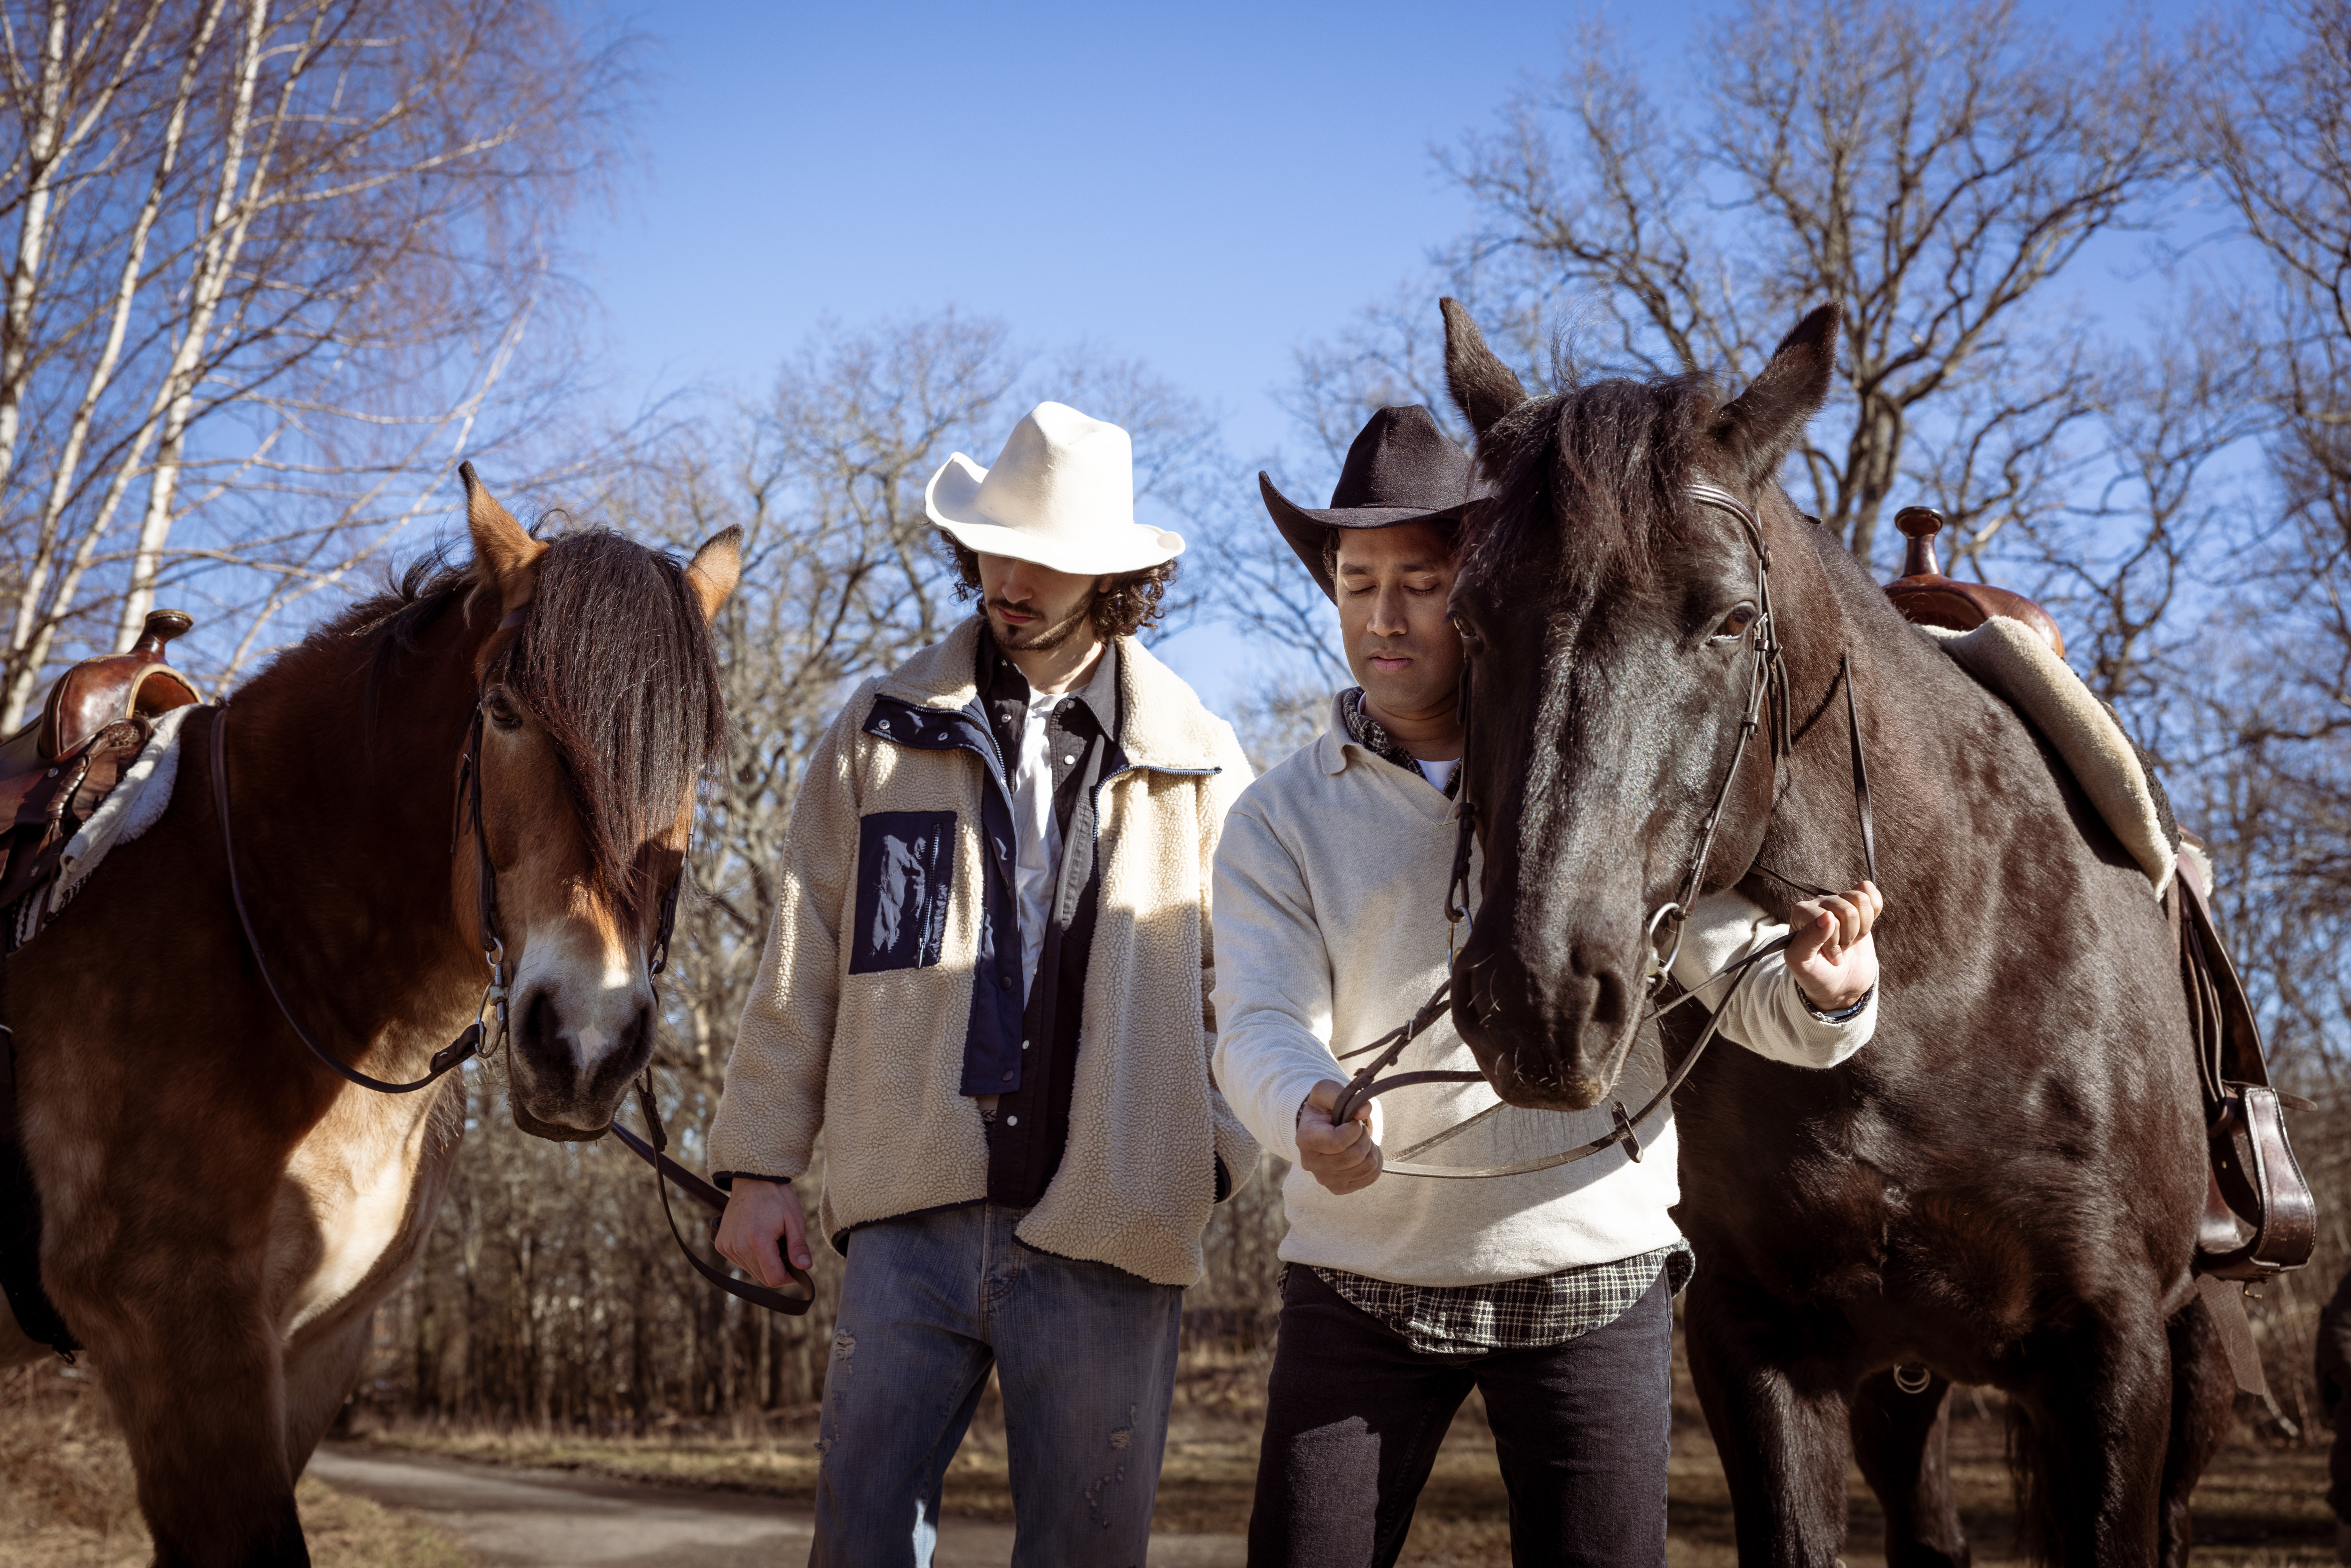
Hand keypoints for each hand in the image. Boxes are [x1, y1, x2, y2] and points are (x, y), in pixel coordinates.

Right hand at [715, 1177, 809, 1287]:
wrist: (752, 1180)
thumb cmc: (776, 1197)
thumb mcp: (794, 1219)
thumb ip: (798, 1247)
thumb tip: (805, 1268)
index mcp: (758, 1241)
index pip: (774, 1279)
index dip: (788, 1277)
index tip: (795, 1267)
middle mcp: (739, 1247)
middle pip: (762, 1277)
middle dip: (776, 1269)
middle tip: (784, 1248)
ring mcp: (727, 1246)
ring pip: (751, 1271)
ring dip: (763, 1263)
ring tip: (770, 1240)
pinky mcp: (721, 1244)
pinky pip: (739, 1261)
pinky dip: (750, 1256)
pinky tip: (756, 1239)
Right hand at [1296, 1079, 1381, 1194]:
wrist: (1318, 1129)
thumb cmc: (1323, 1109)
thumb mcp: (1325, 1091)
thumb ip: (1340, 1094)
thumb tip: (1365, 1110)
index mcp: (1305, 1139)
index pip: (1338, 1142)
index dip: (1354, 1129)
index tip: (1353, 1121)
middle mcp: (1311, 1164)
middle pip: (1355, 1156)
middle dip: (1364, 1137)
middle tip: (1358, 1129)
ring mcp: (1325, 1179)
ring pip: (1366, 1167)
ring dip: (1371, 1149)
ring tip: (1361, 1140)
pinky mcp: (1338, 1188)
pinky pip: (1371, 1178)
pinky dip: (1375, 1162)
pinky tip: (1364, 1152)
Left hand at [1787, 879, 1882, 1013]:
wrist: (1838, 985)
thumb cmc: (1815, 974)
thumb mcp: (1801, 963)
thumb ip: (1808, 939)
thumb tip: (1827, 915)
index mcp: (1800, 913)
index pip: (1828, 918)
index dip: (1833, 941)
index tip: (1827, 955)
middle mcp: (1819, 904)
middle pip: (1847, 909)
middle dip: (1848, 936)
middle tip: (1839, 949)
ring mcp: (1839, 903)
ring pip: (1861, 899)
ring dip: (1861, 928)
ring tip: (1848, 941)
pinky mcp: (1858, 907)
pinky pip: (1870, 893)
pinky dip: (1873, 912)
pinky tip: (1863, 928)